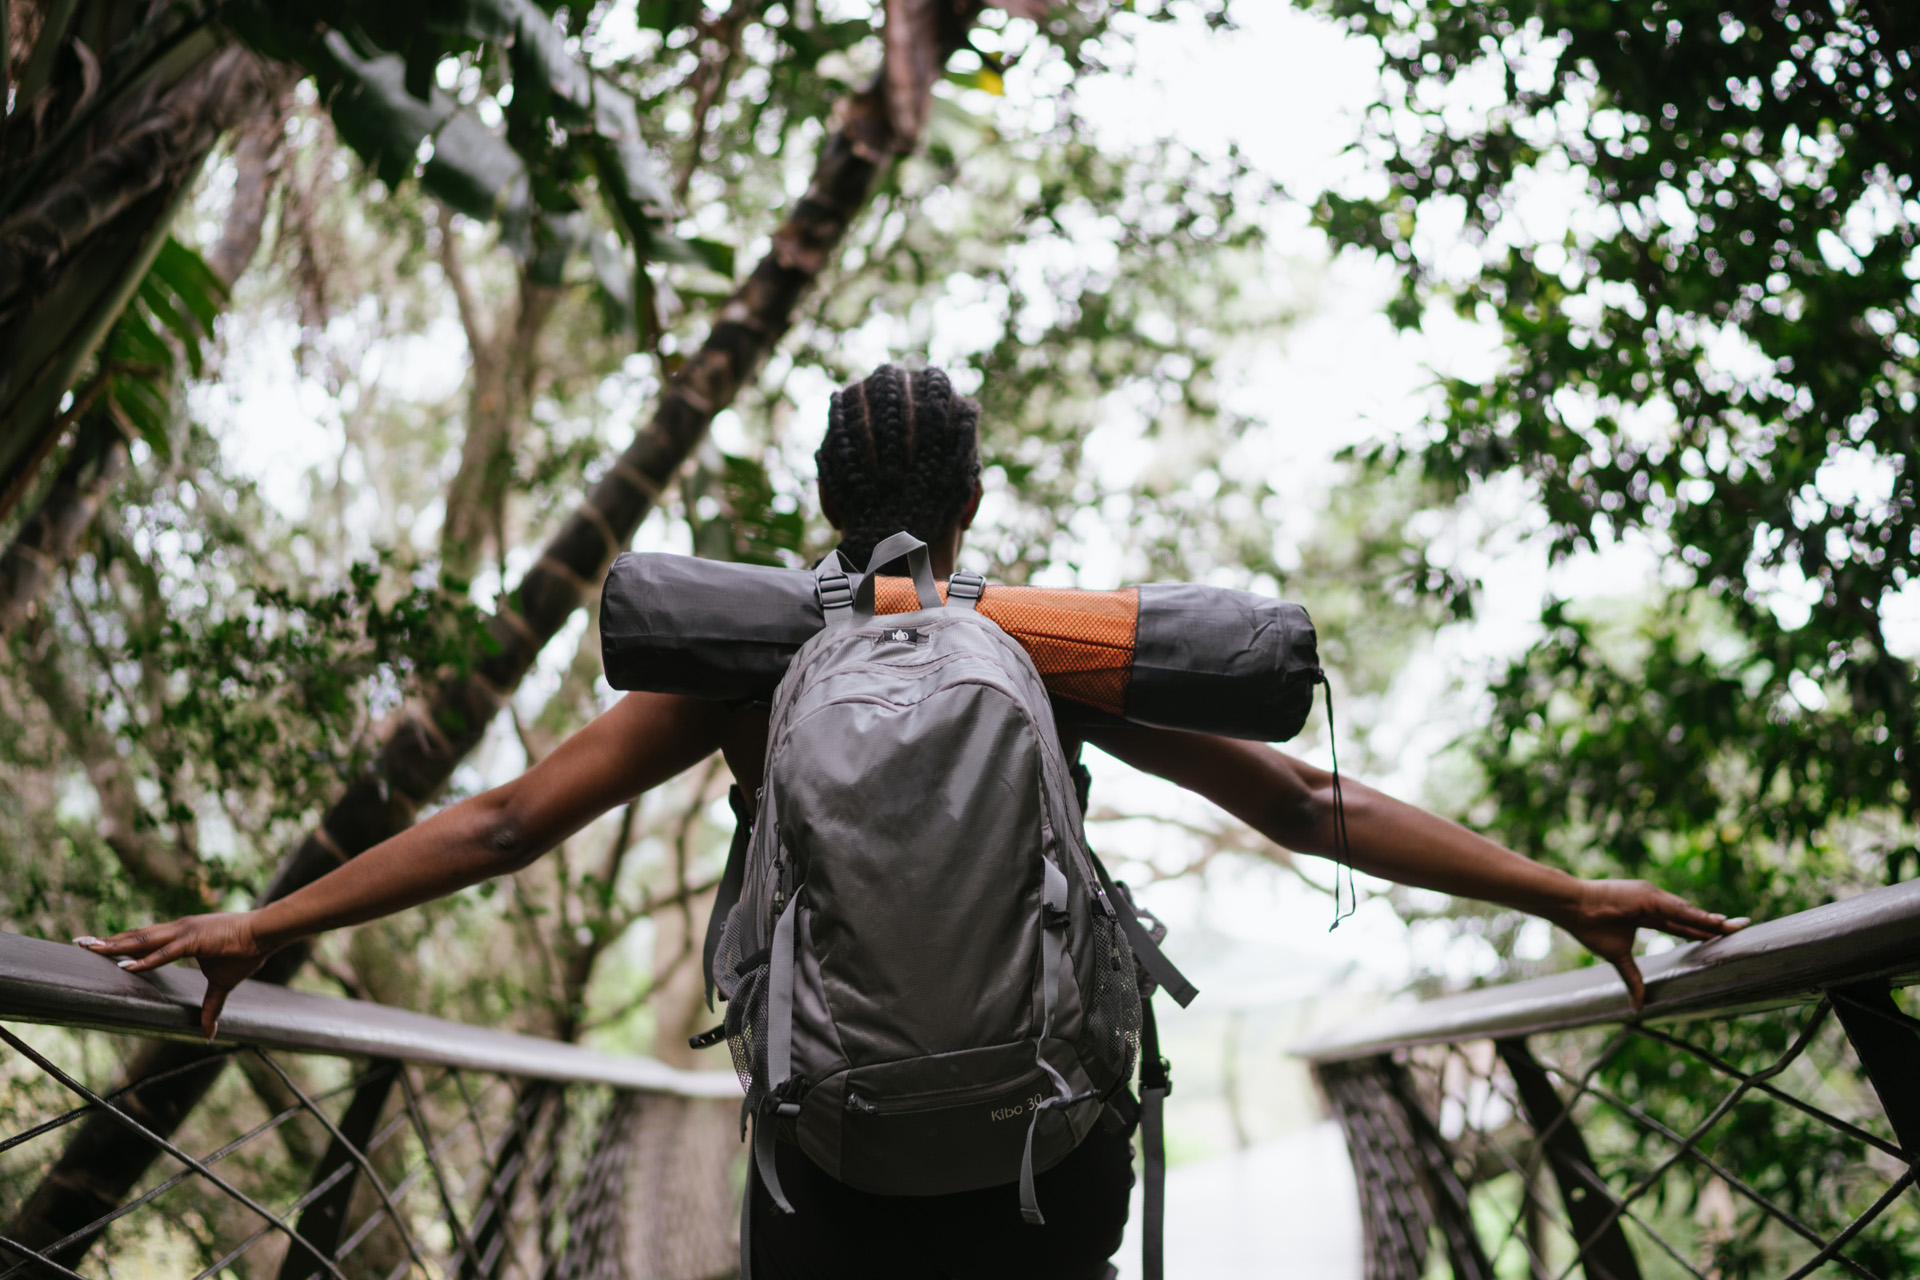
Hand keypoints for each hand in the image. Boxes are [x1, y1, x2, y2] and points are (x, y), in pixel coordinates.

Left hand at [75, 913, 269, 1039]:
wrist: (265, 933)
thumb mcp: (223, 983)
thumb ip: (211, 1007)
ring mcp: (184, 932)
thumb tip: (209, 1034)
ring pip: (143, 940)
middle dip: (107, 940)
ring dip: (116, 946)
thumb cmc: (245, 952)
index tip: (97, 944)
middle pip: (135, 935)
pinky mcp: (194, 940)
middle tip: (80, 942)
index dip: (121, 941)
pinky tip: (126, 966)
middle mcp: (177, 928)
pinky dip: (145, 960)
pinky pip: (165, 953)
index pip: (144, 937)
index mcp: (181, 934)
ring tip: (91, 949)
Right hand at [1546, 880, 1748, 1012]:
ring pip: (1689, 913)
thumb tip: (1637, 1008)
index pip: (1683, 924)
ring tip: (1737, 927)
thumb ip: (1632, 978)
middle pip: (1692, 917)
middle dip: (1717, 924)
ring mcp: (1653, 897)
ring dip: (1714, 921)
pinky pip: (1678, 910)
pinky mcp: (1648, 896)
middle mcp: (1655, 902)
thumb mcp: (1617, 957)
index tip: (1725, 934)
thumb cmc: (1590, 927)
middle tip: (1744, 927)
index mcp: (1649, 913)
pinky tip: (1716, 922)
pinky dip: (1697, 916)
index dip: (1703, 930)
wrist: (1572, 908)